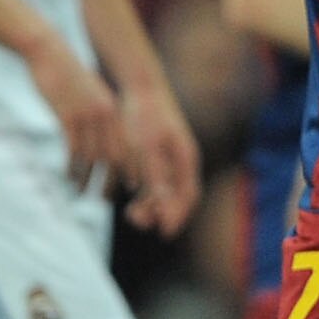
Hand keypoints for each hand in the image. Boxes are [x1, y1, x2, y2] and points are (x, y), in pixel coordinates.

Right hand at [26, 31, 123, 195]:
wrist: (49, 53)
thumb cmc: (68, 76)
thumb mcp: (91, 95)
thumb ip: (100, 115)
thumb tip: (103, 139)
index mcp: (114, 110)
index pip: (130, 146)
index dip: (133, 169)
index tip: (133, 188)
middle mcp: (106, 114)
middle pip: (115, 157)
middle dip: (112, 181)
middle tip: (105, 199)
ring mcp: (87, 116)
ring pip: (93, 158)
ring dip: (88, 180)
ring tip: (82, 193)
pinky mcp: (67, 116)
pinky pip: (73, 150)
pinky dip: (72, 168)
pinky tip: (69, 178)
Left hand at [117, 82, 201, 237]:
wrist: (140, 86)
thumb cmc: (145, 115)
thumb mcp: (148, 148)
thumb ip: (157, 179)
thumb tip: (164, 210)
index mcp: (185, 158)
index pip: (188, 197)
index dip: (177, 216)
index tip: (163, 233)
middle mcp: (181, 161)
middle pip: (177, 197)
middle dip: (160, 213)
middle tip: (136, 219)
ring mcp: (170, 157)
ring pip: (165, 192)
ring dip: (151, 205)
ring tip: (131, 213)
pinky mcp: (157, 153)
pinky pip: (155, 182)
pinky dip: (145, 194)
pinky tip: (130, 199)